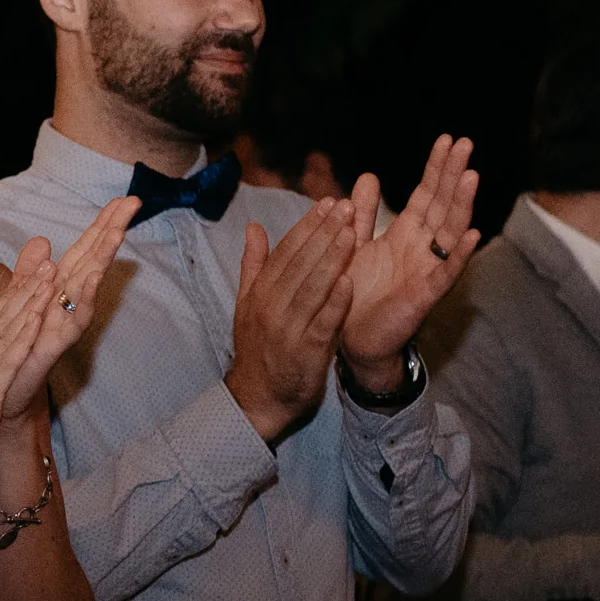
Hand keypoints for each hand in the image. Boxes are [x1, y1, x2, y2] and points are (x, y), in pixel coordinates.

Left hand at [0, 196, 138, 422]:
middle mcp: (65, 305)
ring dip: (103, 258)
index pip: (84, 251)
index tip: (123, 199)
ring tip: (117, 231)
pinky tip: (91, 277)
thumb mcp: (18, 303)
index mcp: (56, 291)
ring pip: (88, 286)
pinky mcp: (52, 347)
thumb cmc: (13, 354)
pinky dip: (82, 297)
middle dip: (112, 231)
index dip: (102, 225)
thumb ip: (29, 273)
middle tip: (134, 202)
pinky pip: (71, 320)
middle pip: (92, 260)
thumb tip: (41, 240)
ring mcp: (62, 325)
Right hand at [226, 199, 359, 443]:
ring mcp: (287, 329)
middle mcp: (271, 306)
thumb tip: (253, 227)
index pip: (286, 250)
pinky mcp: (305, 353)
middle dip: (324, 232)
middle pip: (300, 263)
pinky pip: (322, 324)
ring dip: (332, 259)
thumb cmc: (258, 348)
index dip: (308, 225)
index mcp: (260, 291)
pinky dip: (335, 303)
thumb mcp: (247, 304)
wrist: (258, 398)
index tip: (328, 202)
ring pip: (312, 288)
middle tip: (346, 206)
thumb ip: (254, 264)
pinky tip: (350, 282)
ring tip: (351, 232)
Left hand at [341, 134, 482, 390]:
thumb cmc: (356, 294)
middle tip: (466, 143)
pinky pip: (445, 274)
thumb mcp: (355, 245)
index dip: (437, 168)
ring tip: (471, 177)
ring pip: (450, 233)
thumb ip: (363, 213)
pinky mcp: (423, 297)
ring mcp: (426, 271)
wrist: (351, 341)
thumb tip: (368, 176)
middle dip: (454, 175)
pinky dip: (458, 255)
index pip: (427, 194)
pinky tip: (472, 235)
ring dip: (461, 205)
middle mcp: (422, 249)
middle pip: (444, 206)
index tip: (447, 140)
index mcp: (406, 235)